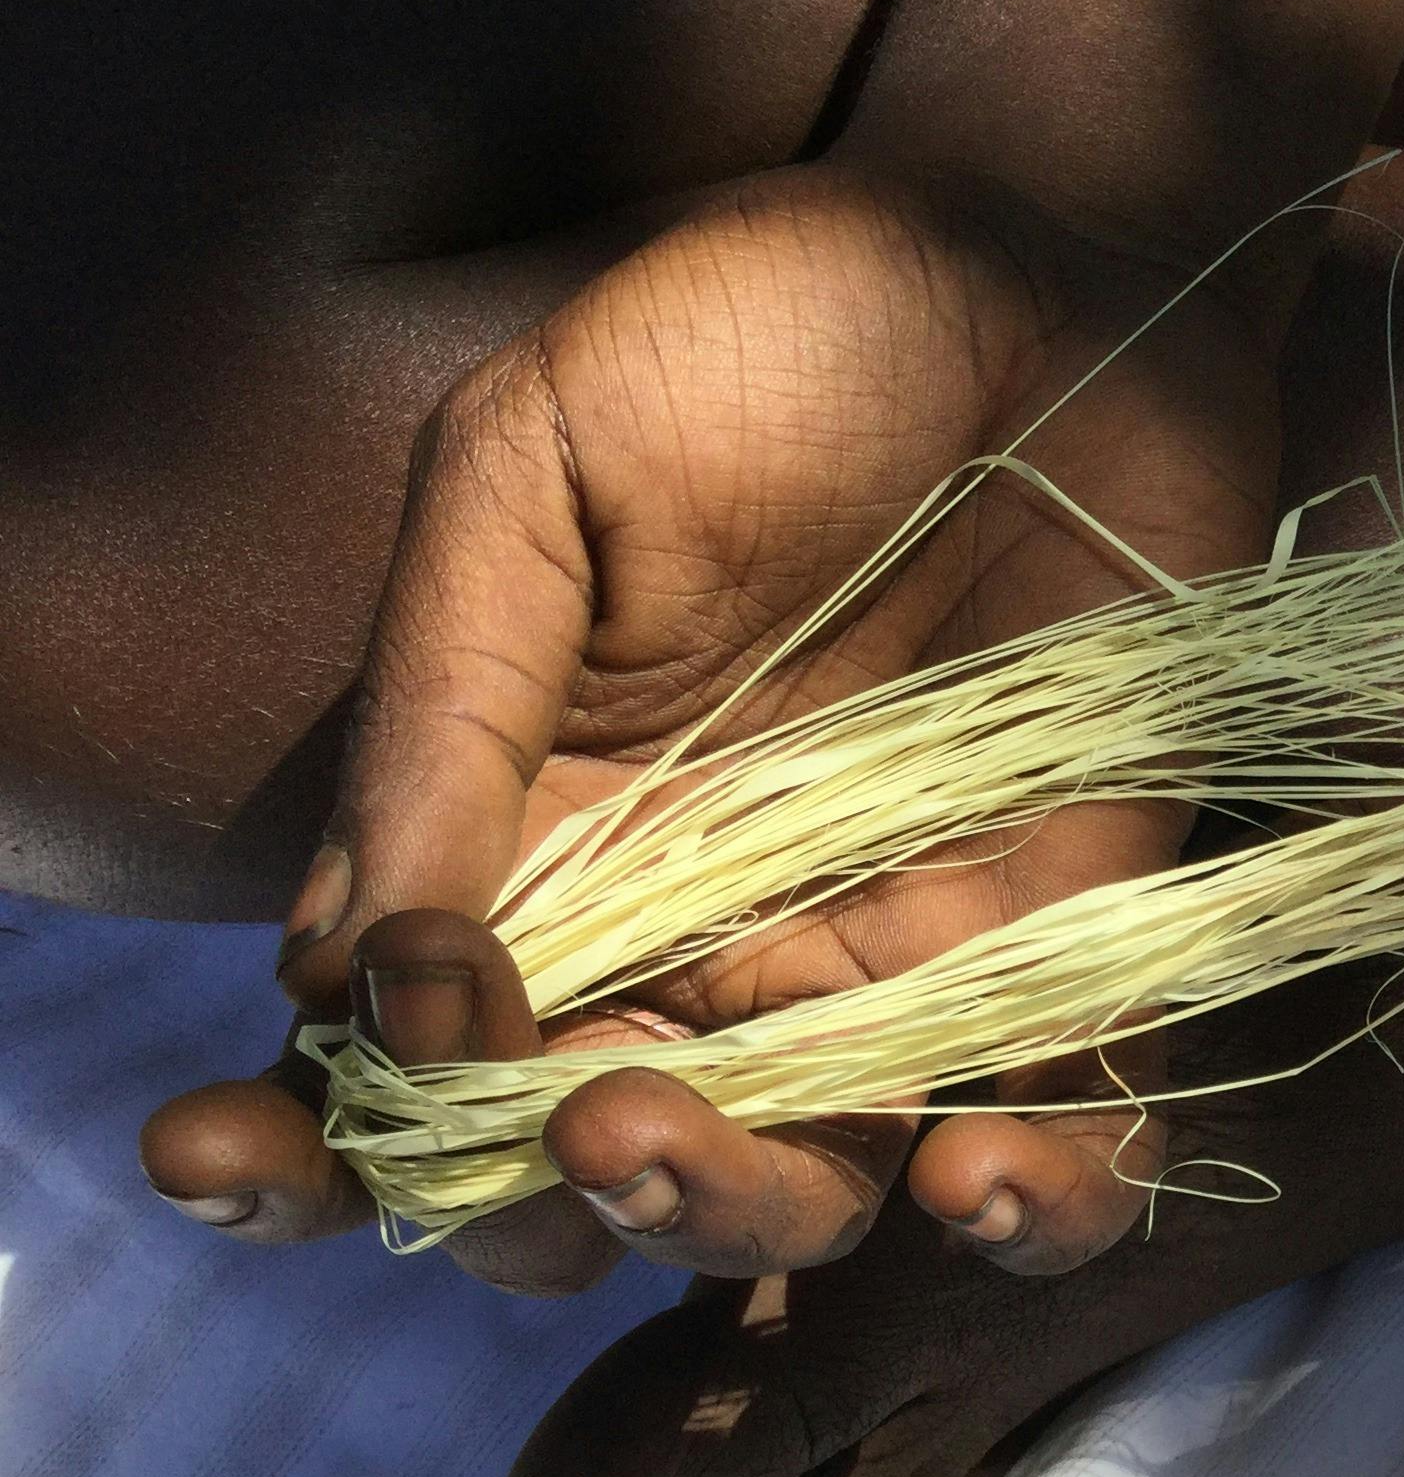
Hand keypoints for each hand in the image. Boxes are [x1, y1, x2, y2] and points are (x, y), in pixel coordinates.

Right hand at [140, 165, 1280, 1289]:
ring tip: (669, 1138)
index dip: (311, 1149)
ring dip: (731, 1212)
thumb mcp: (536, 471)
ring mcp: (890, 953)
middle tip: (567, 1126)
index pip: (400, 1058)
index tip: (251, 1139)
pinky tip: (982, 1171)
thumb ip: (445, 712)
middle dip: (541, 1203)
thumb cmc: (769, 336)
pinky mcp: (1078, 939)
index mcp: (537, 842)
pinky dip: (1039, 1197)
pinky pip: (1071, 1127)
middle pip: (590, 1170)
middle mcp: (703, 937)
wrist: (1045, 264)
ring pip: (807, 1186)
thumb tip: (336, 971)